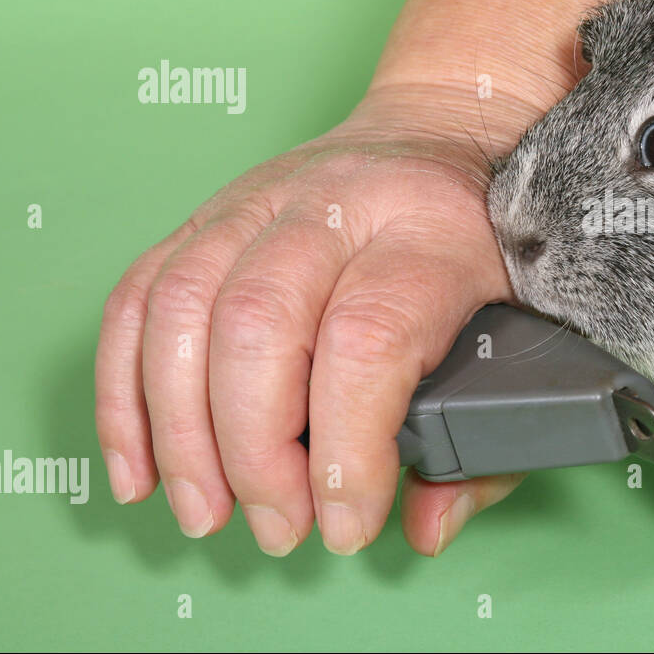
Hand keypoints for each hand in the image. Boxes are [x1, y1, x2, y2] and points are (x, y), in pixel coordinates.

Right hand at [95, 85, 525, 555]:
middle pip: (260, 323)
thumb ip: (489, 441)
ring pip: (184, 307)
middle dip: (255, 453)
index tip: (347, 521)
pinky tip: (143, 466)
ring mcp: (261, 199)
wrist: (449, 126)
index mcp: (431, 231)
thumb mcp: (528, 327)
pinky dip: (126, 391)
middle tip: (281, 526)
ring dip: (179, 432)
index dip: (347, 447)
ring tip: (207, 511)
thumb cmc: (490, 240)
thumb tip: (424, 527)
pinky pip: (139, 296)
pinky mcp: (210, 211)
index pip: (369, 338)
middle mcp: (339, 203)